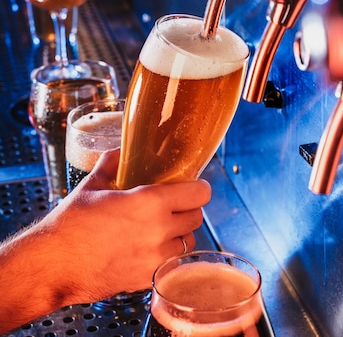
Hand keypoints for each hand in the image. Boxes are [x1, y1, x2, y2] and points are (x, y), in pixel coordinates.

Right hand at [46, 149, 211, 301]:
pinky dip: (166, 254)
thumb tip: (121, 152)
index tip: (190, 185)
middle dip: (187, 208)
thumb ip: (113, 162)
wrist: (54, 264)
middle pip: (197, 217)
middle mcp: (160, 230)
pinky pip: (172, 262)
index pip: (200, 193)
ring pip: (188, 241)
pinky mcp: (149, 278)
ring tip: (159, 227)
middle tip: (172, 205)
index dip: (197, 187)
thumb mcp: (94, 183)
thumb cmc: (72, 223)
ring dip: (179, 233)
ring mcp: (156, 258)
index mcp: (151, 202)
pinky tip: (148, 247)